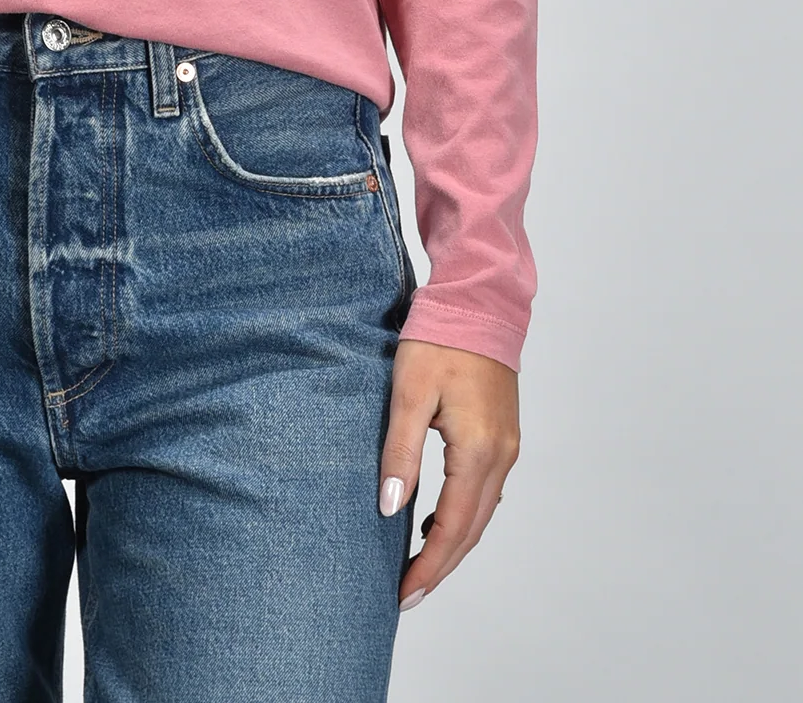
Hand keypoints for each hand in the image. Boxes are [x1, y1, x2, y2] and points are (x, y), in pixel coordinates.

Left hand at [378, 339, 519, 609]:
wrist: (479, 302)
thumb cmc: (439, 340)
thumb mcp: (408, 393)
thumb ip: (400, 452)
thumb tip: (390, 508)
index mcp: (478, 451)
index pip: (453, 528)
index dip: (429, 567)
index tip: (403, 595)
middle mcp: (501, 457)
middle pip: (472, 531)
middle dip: (441, 566)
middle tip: (407, 595)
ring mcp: (507, 447)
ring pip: (481, 514)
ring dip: (453, 543)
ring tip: (418, 565)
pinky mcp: (504, 435)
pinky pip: (485, 492)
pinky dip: (464, 516)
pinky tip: (437, 517)